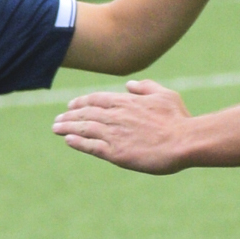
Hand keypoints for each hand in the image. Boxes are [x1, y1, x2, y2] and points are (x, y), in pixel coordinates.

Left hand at [53, 80, 192, 172]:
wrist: (184, 141)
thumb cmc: (178, 119)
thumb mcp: (165, 95)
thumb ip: (146, 88)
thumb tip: (129, 85)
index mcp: (127, 102)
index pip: (96, 99)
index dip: (81, 102)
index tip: (70, 105)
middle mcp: (116, 116)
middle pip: (86, 113)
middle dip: (69, 116)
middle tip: (57, 120)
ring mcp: (115, 135)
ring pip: (84, 129)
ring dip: (68, 128)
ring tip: (56, 128)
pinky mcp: (117, 153)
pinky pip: (91, 146)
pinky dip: (78, 142)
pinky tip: (68, 141)